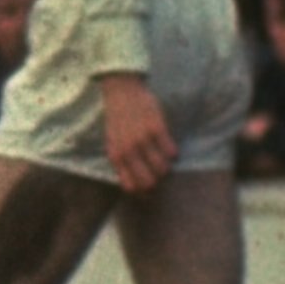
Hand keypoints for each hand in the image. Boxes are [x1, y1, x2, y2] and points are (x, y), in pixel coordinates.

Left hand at [100, 73, 175, 193]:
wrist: (121, 92)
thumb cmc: (117, 119)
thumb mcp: (112, 142)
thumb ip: (121, 161)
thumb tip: (133, 184)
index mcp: (115, 155)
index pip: (130, 186)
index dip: (141, 191)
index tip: (149, 190)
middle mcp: (128, 150)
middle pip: (149, 181)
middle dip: (156, 182)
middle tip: (159, 174)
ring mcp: (142, 140)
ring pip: (162, 168)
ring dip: (166, 167)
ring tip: (163, 158)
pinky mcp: (157, 128)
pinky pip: (171, 151)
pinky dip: (173, 153)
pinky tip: (169, 147)